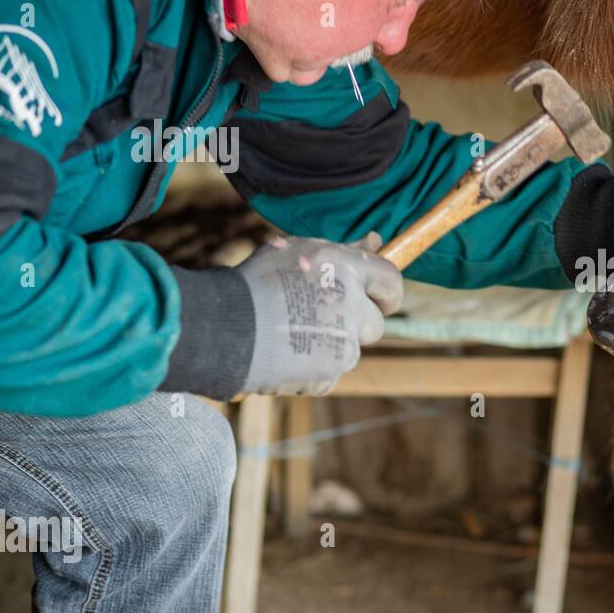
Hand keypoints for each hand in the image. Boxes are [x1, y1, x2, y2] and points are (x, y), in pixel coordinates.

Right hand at [235, 233, 403, 394]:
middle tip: (321, 319)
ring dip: (330, 345)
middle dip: (356, 325)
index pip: (392, 281)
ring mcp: (343, 343)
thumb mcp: (298, 253)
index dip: (387, 292)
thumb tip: (378, 239)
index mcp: (346, 268)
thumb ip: (344, 250)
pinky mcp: (330, 373)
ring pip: (349, 349)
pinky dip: (312, 367)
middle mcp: (352, 306)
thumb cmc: (256, 284)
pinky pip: (329, 372)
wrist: (221, 329)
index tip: (379, 300)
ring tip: (291, 335)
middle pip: (375, 324)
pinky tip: (284, 354)